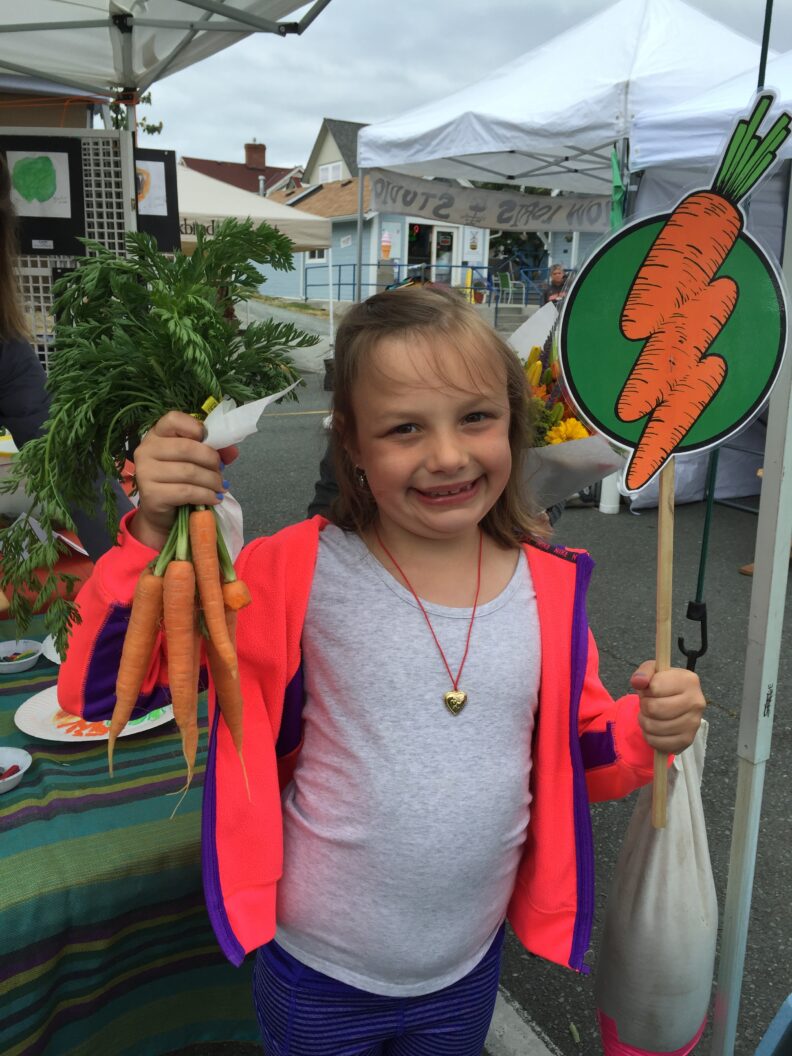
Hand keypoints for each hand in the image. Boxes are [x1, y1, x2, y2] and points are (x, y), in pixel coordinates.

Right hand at [131, 411, 238, 548]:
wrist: (163, 512)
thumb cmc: (180, 480)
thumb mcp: (197, 461)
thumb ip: (214, 450)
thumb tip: (232, 451)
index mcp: (156, 434)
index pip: (173, 419)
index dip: (195, 428)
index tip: (209, 442)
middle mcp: (146, 450)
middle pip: (186, 447)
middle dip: (211, 460)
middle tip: (220, 472)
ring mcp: (145, 472)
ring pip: (189, 471)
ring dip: (212, 481)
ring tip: (220, 487)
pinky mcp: (151, 494)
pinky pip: (186, 491)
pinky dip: (206, 495)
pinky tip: (214, 498)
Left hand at [631, 662, 705, 754]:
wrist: (675, 703)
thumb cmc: (663, 685)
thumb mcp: (653, 671)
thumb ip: (644, 672)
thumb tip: (638, 682)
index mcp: (689, 680)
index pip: (655, 688)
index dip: (646, 690)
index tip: (650, 690)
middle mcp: (696, 702)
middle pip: (653, 708)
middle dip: (644, 706)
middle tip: (648, 704)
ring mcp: (694, 723)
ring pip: (654, 727)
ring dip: (645, 722)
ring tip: (650, 716)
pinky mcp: (687, 740)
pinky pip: (658, 743)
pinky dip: (650, 737)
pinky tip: (655, 729)